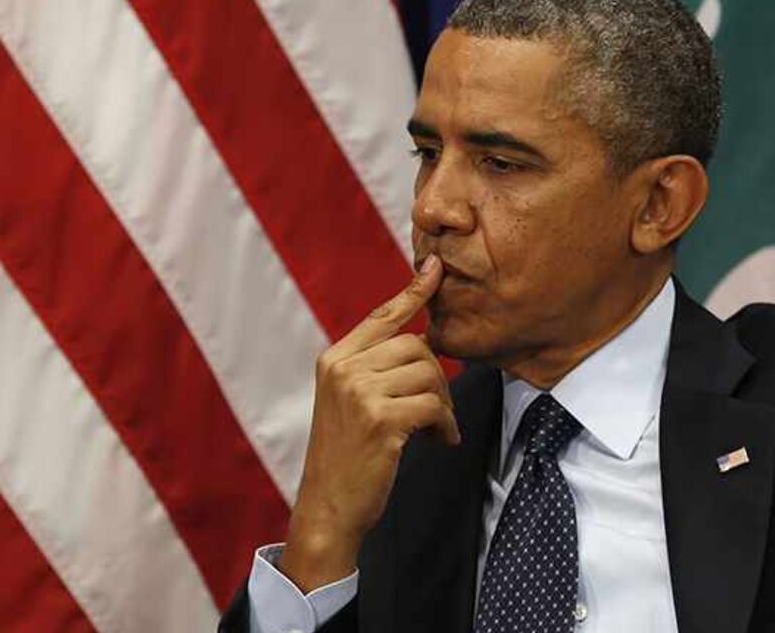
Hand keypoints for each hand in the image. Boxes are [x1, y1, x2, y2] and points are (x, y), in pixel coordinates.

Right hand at [279, 254, 459, 591]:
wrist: (329, 507)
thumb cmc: (347, 457)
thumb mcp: (350, 402)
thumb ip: (375, 369)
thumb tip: (425, 342)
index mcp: (335, 359)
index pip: (382, 316)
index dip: (413, 292)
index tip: (435, 267)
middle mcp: (344, 368)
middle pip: (417, 346)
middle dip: (439, 378)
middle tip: (438, 413)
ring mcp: (360, 392)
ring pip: (430, 374)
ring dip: (444, 405)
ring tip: (436, 430)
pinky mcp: (381, 419)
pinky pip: (434, 404)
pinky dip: (446, 425)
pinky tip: (440, 442)